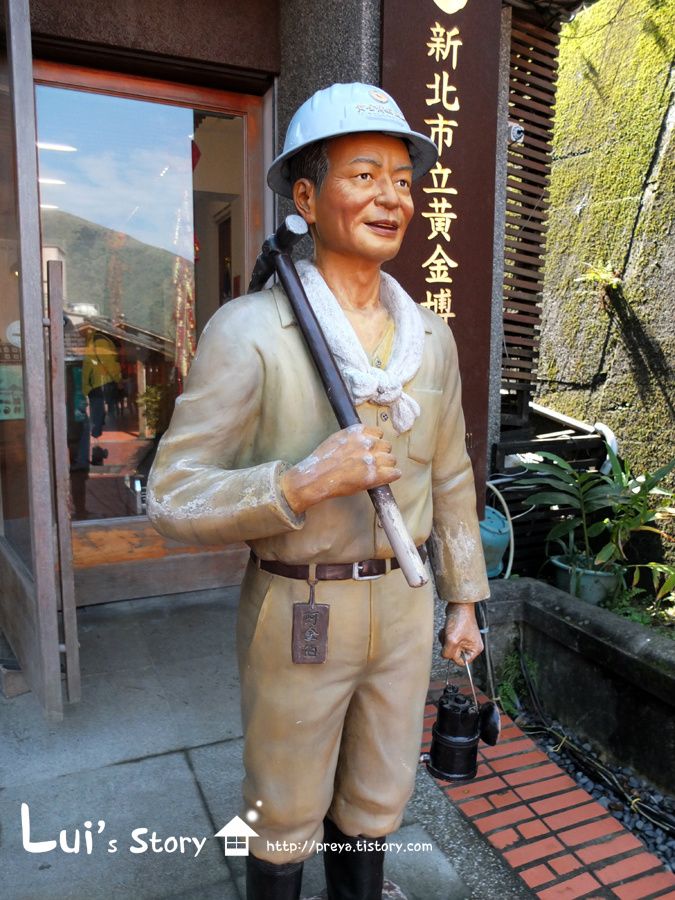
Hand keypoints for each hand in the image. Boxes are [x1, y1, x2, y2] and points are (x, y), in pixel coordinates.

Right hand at [281, 424, 400, 514]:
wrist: (315, 478)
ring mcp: (372, 459)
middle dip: (381, 454)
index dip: (375, 442)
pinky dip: (391, 476)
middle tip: (372, 463)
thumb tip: (363, 440)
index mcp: (357, 432)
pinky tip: (384, 478)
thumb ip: (352, 438)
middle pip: (386, 446)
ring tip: (376, 472)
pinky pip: (395, 473)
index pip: (378, 433)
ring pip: (392, 459)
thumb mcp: (336, 439)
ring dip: (386, 465)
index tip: (370, 449)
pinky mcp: (375, 475)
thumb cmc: (321, 461)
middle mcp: (367, 443)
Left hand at [439, 603, 482, 665]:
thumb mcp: (452, 640)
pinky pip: (448, 640)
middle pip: (455, 654)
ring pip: (450, 647)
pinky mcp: (458, 634)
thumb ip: (448, 653)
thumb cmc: (460, 620)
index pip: (462, 662)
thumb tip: (445, 656)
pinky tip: (446, 628)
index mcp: (475, 649)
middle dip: (449, 646)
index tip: (451, 647)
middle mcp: (472, 645)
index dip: (454, 656)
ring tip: (447, 631)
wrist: (458, 604)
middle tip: (449, 637)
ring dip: (445, 640)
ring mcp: (465, 639)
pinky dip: (445, 635)